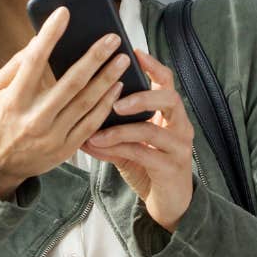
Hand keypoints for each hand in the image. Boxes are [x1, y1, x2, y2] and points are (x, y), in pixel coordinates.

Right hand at [0, 7, 128, 197]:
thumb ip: (15, 67)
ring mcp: (53, 136)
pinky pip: (92, 123)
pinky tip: (117, 87)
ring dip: (108, 79)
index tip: (64, 13)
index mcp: (14, 100)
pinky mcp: (65, 149)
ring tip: (122, 59)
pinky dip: (106, 104)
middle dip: (95, 57)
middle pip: (72, 82)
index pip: (34, 61)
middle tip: (112, 38)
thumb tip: (38, 41)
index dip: (50, 35)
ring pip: (87, 102)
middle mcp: (35, 118)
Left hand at [81, 49, 194, 231]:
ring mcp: (179, 147)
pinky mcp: (172, 168)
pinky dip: (119, 149)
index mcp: (170, 114)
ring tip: (98, 130)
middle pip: (170, 99)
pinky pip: (145, 154)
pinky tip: (98, 147)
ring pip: (154, 129)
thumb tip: (76, 113)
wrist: (169, 203)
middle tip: (116, 100)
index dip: (153, 66)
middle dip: (142, 96)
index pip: (167, 82)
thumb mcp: (128, 144)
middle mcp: (180, 126)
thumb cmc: (148, 168)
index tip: (134, 52)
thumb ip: (109, 129)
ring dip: (123, 129)